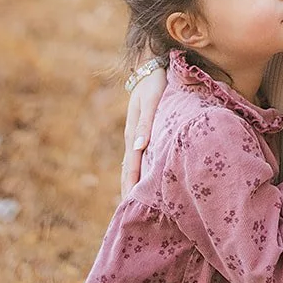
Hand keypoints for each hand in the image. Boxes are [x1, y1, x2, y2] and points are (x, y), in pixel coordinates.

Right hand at [121, 64, 167, 197]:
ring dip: (132, 183)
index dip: (131, 187)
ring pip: (132, 165)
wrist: (150, 65)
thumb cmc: (154, 83)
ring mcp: (136, 136)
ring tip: (134, 205)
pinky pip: (138, 157)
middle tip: (130, 218)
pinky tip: (143, 180)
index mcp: (133, 135)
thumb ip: (146, 124)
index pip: (131, 168)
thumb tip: (139, 148)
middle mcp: (133, 138)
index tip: (131, 208)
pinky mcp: (143, 131)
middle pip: (128, 171)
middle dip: (128, 192)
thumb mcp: (151, 101)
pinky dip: (138, 172)